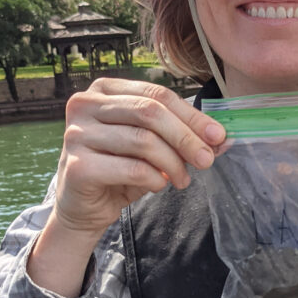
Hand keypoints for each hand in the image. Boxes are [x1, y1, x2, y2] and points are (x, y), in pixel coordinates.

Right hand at [52, 78, 225, 240]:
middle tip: (207, 160)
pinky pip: (132, 169)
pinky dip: (155, 179)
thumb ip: (181, 135)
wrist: (83, 207)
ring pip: (143, 140)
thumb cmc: (118, 169)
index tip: (218, 136)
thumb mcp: (151, 145)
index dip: (191, 115)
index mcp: (103, 90)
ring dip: (173, 163)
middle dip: (186, 137)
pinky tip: (158, 186)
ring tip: (183, 180)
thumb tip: (222, 138)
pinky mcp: (77, 166)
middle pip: (150, 112)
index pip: (156, 94)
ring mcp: (76, 134)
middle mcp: (84, 104)